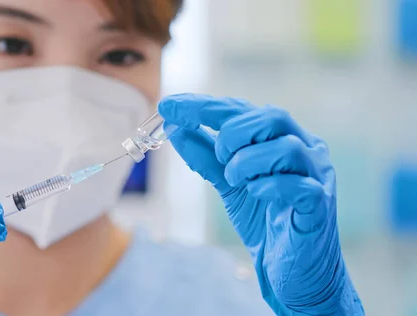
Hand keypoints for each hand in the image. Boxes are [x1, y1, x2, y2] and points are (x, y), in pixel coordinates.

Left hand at [159, 94, 363, 314]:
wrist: (292, 272)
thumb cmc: (265, 221)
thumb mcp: (228, 183)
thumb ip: (207, 156)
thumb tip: (176, 128)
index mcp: (282, 138)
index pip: (243, 110)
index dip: (204, 106)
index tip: (168, 106)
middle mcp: (306, 150)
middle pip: (272, 117)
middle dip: (232, 134)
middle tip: (219, 159)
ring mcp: (318, 177)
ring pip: (286, 148)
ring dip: (247, 162)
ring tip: (235, 181)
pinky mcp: (319, 207)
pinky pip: (299, 185)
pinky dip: (268, 186)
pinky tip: (255, 194)